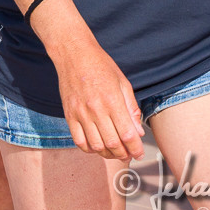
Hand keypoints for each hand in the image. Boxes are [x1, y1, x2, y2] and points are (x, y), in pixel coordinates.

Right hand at [51, 36, 145, 159]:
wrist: (74, 54)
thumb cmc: (101, 65)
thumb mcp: (123, 82)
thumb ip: (131, 108)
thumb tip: (138, 131)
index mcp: (112, 100)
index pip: (127, 133)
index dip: (135, 148)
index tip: (140, 153)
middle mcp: (96, 109)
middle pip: (112, 143)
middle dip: (124, 154)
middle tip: (130, 154)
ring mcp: (80, 114)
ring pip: (96, 146)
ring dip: (108, 154)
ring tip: (115, 152)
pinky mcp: (69, 115)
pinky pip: (79, 141)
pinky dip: (90, 149)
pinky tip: (98, 147)